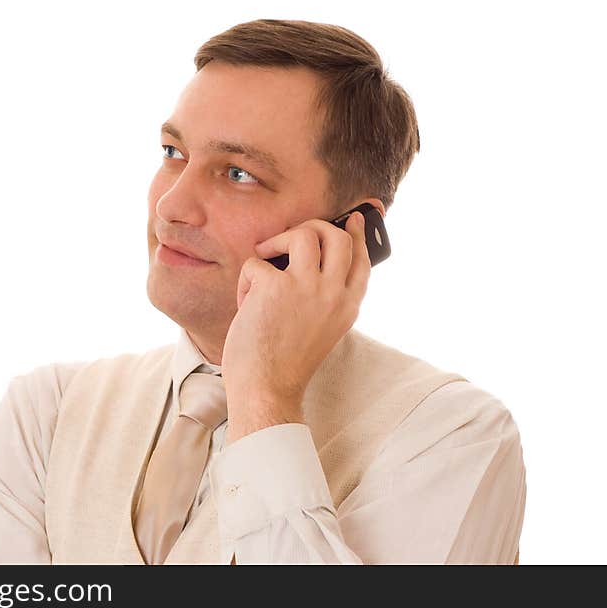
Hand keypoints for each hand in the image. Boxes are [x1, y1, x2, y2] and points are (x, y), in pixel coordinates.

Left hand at [221, 209, 373, 443]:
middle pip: (337, 237)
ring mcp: (306, 287)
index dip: (358, 235)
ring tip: (266, 254)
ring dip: (280, 239)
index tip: (355, 219)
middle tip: (295, 234)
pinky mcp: (275, 286)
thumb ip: (326, 298)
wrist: (266, 388)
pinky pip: (257, 263)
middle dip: (315, 226)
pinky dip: (246, 280)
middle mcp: (333, 293)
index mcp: (347, 307)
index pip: (360, 260)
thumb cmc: (286, 363)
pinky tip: (245, 303)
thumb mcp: (321, 329)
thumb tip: (312, 261)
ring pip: (303, 234)